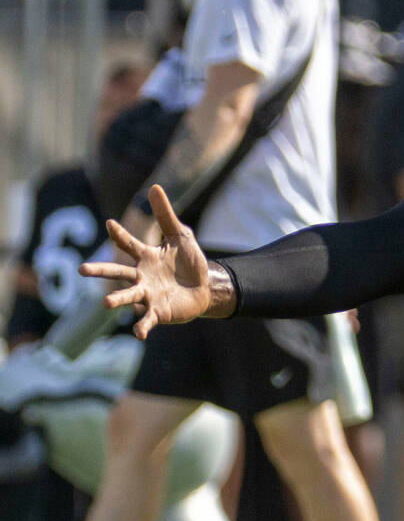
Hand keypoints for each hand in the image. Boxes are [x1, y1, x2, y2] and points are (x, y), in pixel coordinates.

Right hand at [83, 185, 211, 338]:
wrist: (204, 287)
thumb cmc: (189, 262)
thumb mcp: (181, 236)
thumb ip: (166, 216)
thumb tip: (154, 187)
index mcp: (145, 256)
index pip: (129, 244)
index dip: (120, 235)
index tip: (111, 224)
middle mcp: (142, 276)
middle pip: (118, 272)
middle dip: (101, 270)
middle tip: (82, 270)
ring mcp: (149, 294)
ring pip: (129, 296)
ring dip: (117, 299)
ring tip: (105, 304)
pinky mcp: (160, 311)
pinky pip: (149, 319)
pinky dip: (143, 326)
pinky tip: (138, 334)